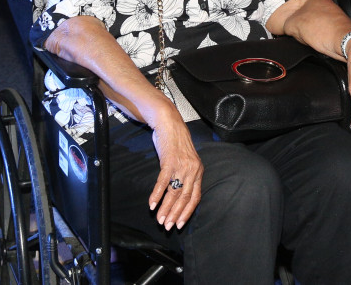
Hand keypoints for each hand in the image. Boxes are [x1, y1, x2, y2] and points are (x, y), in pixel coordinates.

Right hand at [148, 114, 203, 229]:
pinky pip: (163, 182)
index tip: (179, 224)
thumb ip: (185, 176)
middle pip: (184, 198)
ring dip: (165, 208)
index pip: (195, 197)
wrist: (170, 124)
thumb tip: (179, 196)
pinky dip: (157, 195)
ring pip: (174, 192)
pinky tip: (152, 204)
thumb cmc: (176, 143)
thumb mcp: (186, 160)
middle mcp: (192, 170)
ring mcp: (181, 166)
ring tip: (159, 219)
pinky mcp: (169, 161)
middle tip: (166, 226)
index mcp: (198, 171)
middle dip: (175, 214)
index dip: (187, 212)